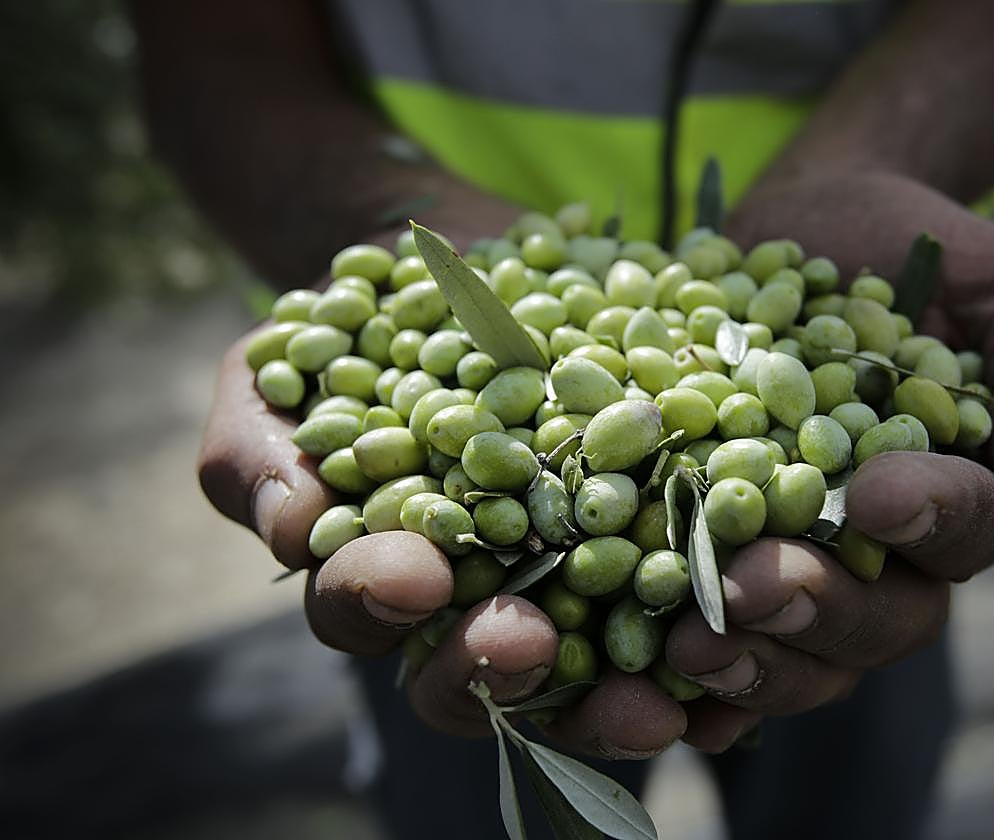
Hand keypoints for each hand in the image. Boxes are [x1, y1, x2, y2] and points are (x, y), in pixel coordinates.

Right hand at [198, 316, 684, 756]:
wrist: (462, 268)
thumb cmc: (351, 328)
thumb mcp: (274, 373)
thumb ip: (255, 453)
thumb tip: (293, 531)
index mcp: (379, 571)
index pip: (365, 609)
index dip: (379, 600)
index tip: (413, 569)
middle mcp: (476, 594)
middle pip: (480, 666)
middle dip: (500, 665)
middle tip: (528, 640)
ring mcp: (567, 573)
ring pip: (589, 663)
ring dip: (616, 689)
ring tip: (658, 692)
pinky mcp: (648, 536)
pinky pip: (676, 598)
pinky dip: (702, 626)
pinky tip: (734, 631)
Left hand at [665, 171, 993, 749]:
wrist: (804, 221)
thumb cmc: (914, 248)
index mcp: (965, 496)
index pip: (965, 530)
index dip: (928, 522)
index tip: (874, 496)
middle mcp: (885, 552)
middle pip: (875, 619)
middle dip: (814, 609)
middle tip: (747, 587)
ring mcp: (798, 557)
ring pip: (794, 649)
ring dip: (746, 657)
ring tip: (686, 644)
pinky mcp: (715, 549)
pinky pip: (712, 633)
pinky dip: (683, 672)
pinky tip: (644, 687)